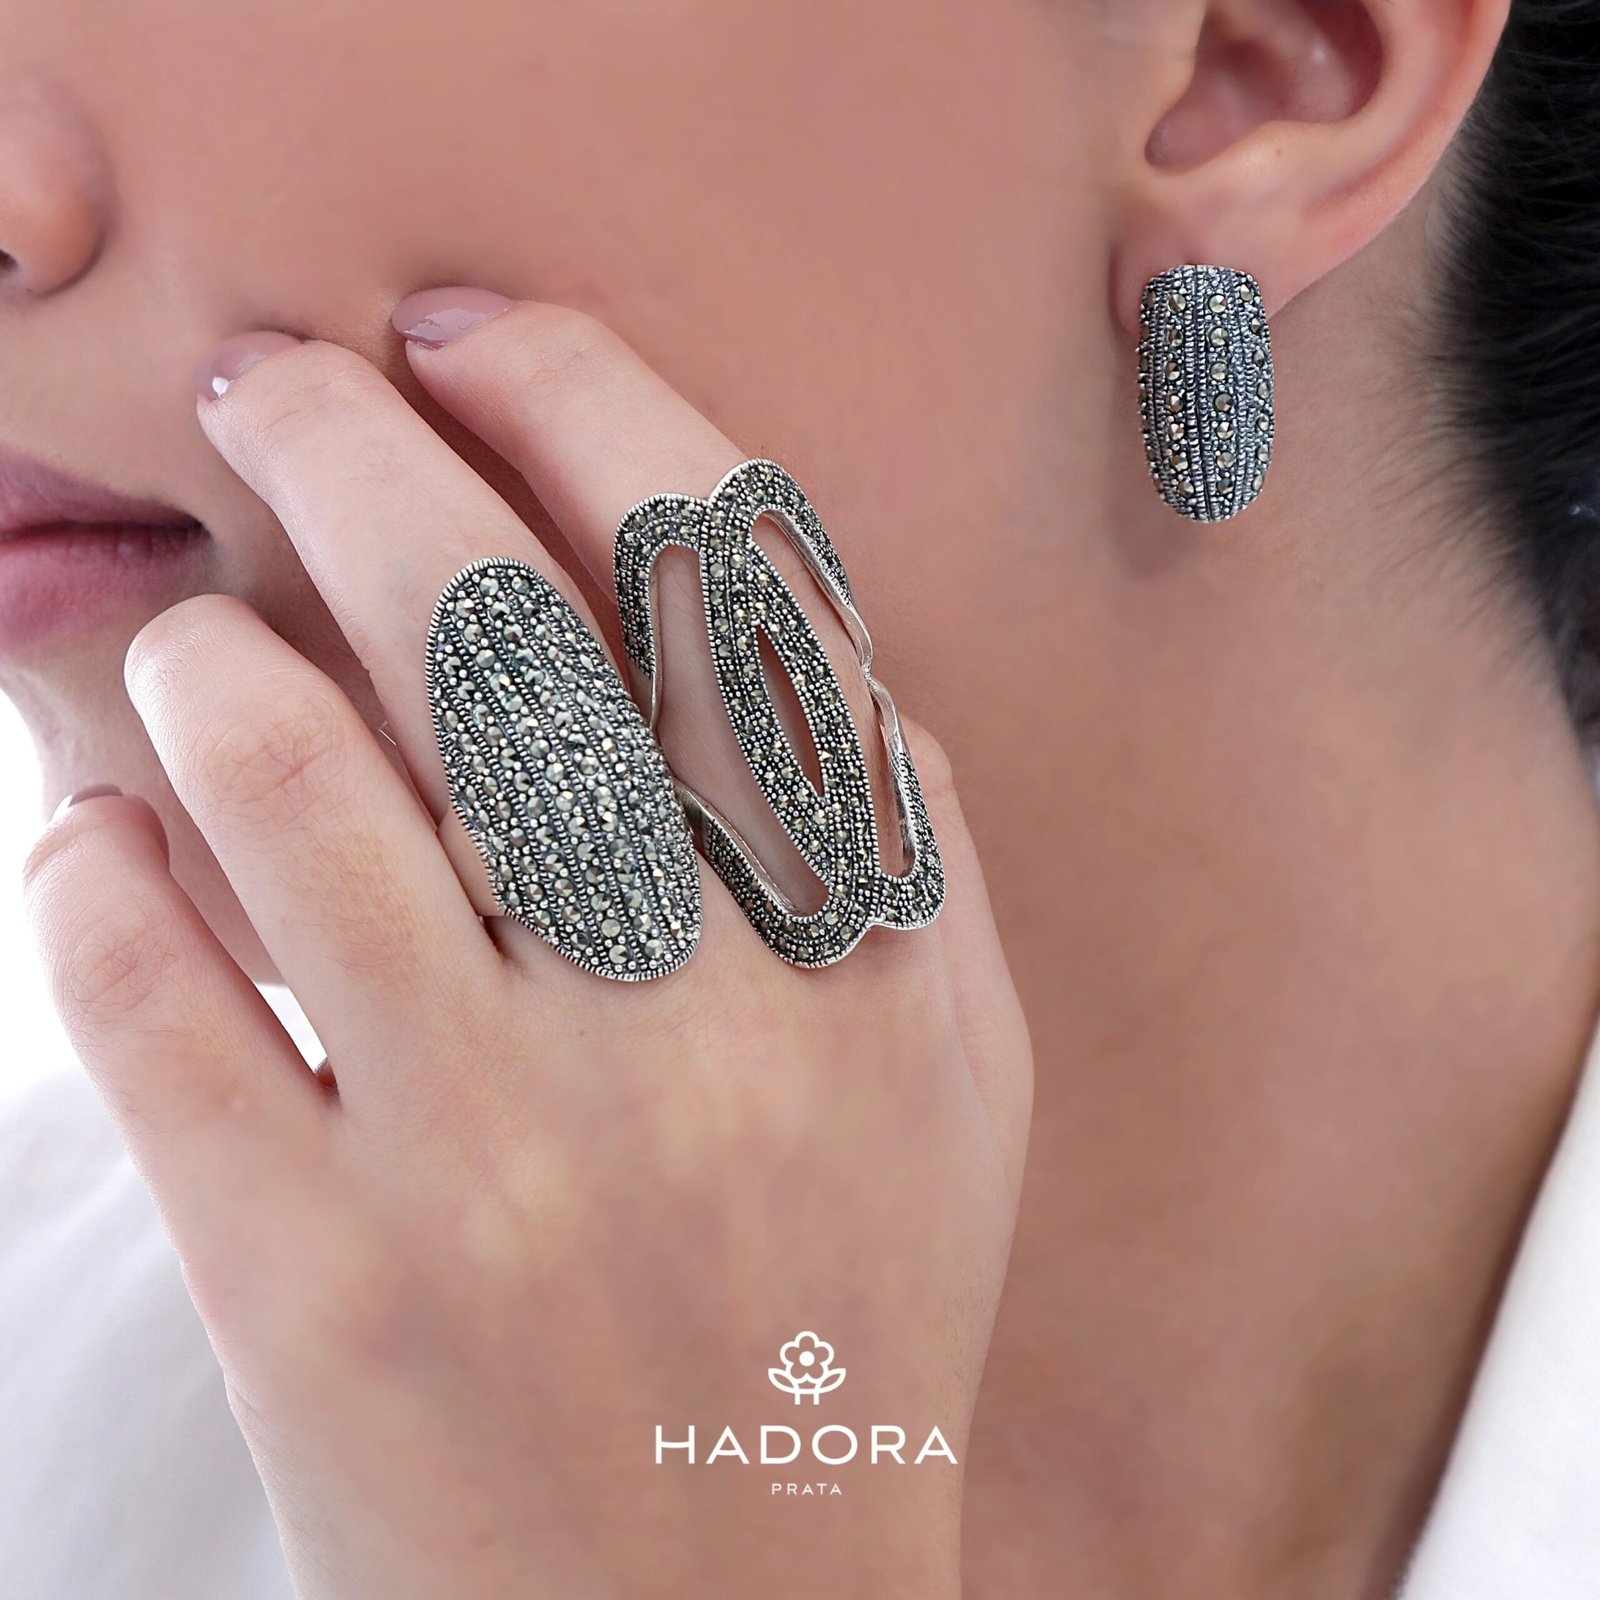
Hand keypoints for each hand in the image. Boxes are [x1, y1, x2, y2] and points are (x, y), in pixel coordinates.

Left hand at [24, 294, 1031, 1598]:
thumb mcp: (953, 1080)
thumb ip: (905, 850)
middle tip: (269, 380)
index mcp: (874, 962)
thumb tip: (793, 637)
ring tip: (188, 642)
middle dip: (350, 444)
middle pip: (495, 634)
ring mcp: (500, 1165)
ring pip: (290, 782)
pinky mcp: (320, 1290)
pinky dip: (100, 868)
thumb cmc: (845, 1321)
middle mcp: (702, 1037)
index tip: (476, 332)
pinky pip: (150, 993)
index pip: (730, 594)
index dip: (589, 405)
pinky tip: (117, 847)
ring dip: (198, 659)